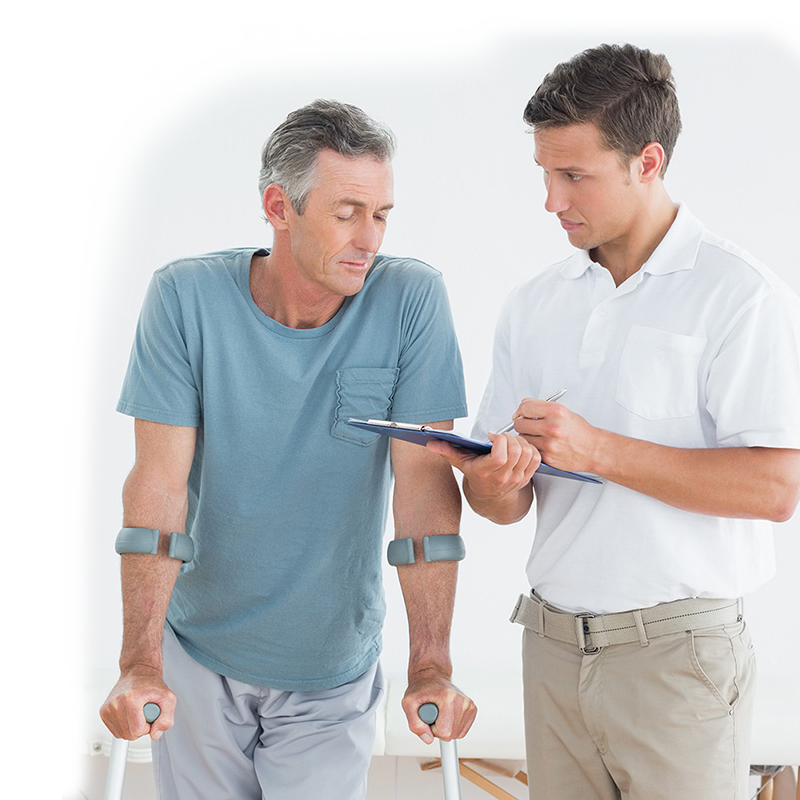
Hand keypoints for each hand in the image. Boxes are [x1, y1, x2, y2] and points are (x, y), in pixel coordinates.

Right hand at [99, 665, 175, 740]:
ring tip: (137, 712)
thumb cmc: (152, 684)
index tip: (150, 714)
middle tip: (145, 712)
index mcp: (131, 699)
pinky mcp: (103, 712)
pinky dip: (124, 726)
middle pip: (129, 735)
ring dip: (132, 727)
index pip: (137, 731)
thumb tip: (154, 734)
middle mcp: (116, 703)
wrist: (138, 671)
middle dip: (140, 727)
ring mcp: (108, 708)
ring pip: (121, 734)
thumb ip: (167, 719)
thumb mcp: (168, 698)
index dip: (148, 726)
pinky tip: (130, 714)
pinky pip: (115, 731)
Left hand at [401, 667, 476, 743]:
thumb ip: (414, 724)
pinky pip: (462, 730)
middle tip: (432, 714)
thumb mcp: (408, 704)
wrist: (432, 676)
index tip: (428, 717)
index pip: (444, 732)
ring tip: (439, 713)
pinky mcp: (472, 708)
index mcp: (448, 697)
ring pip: (458, 734)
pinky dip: (452, 727)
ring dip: (446, 728)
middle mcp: (462, 700)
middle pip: (451, 734)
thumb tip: (428, 739)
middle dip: (439, 729)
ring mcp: (469, 704)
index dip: (432, 729)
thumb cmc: (421, 688)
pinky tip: (446, 715)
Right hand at [426, 431, 540, 501]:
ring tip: (510, 441)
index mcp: (486, 472)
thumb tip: (431, 443)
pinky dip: (531, 449)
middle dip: (510, 438)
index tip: (492, 437)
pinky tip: (520, 447)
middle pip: (517, 451)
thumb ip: (446, 451)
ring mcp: (517, 478)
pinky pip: (536, 458)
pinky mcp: (527, 477)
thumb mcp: (460, 463)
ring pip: (528, 453)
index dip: (500, 441)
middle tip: (502, 437)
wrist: (490, 497)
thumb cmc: (475, 475)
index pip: (501, 456)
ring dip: (521, 442)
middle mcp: (504, 477)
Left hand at [513, 398, 600, 472]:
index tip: (521, 414)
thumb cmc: (579, 430)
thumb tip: (521, 409)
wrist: (593, 450)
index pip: (524, 407)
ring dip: (527, 437)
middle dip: (522, 424)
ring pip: (523, 438)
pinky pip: (531, 450)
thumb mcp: (563, 411)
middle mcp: (552, 427)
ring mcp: (549, 444)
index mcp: (556, 411)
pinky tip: (544, 445)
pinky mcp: (547, 457)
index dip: (521, 410)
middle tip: (530, 425)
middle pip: (519, 424)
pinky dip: (534, 447)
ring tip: (540, 436)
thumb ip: (541, 408)